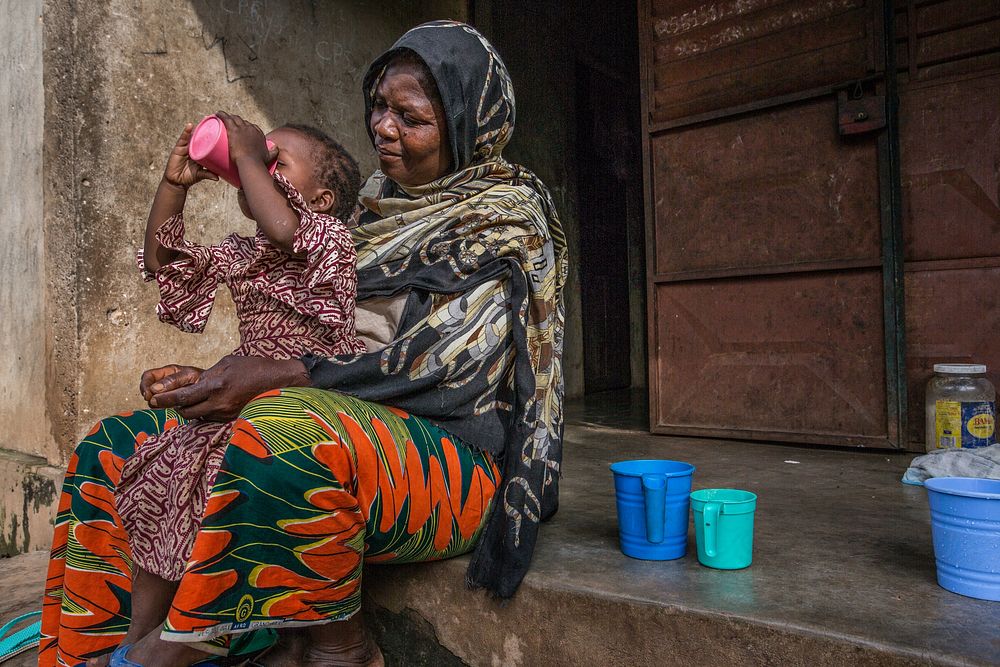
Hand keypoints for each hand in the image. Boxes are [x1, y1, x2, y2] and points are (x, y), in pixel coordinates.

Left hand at [148, 355, 311, 420]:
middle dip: (174, 407)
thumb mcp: (227, 363)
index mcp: (216, 386)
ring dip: (189, 410)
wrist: (279, 381)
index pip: (183, 397)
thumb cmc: (254, 367)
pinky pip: (210, 417)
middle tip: (168, 400)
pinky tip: (206, 403)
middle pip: (186, 412)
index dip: (164, 399)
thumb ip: (207, 375)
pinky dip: (203, 411)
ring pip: (197, 417)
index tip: (152, 398)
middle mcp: (219, 403)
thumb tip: (193, 382)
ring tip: (188, 400)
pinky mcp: (232, 418)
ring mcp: (226, 413)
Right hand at [162, 123, 218, 188]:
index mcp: (201, 153)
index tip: (222, 130)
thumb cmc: (189, 178)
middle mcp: (194, 148)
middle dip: (207, 130)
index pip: (208, 143)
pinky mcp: (179, 147)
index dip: (214, 138)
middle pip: (201, 137)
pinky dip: (186, 132)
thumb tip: (218, 178)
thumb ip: (208, 174)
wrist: (177, 182)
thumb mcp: (200, 175)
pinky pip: (183, 139)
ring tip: (204, 121)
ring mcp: (187, 147)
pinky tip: (190, 126)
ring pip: (193, 136)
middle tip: (215, 121)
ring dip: (198, 129)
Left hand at [216, 111, 276, 164]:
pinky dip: (221, 115)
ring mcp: (242, 128)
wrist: (250, 163)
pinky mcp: (233, 130)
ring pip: (234, 119)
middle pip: (242, 122)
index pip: (251, 126)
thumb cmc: (259, 162)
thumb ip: (274, 152)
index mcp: (258, 133)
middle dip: (236, 122)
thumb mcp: (269, 156)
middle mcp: (251, 128)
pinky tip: (217, 114)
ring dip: (228, 118)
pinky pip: (226, 118)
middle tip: (229, 128)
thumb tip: (277, 148)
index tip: (241, 131)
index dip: (246, 127)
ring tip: (222, 121)